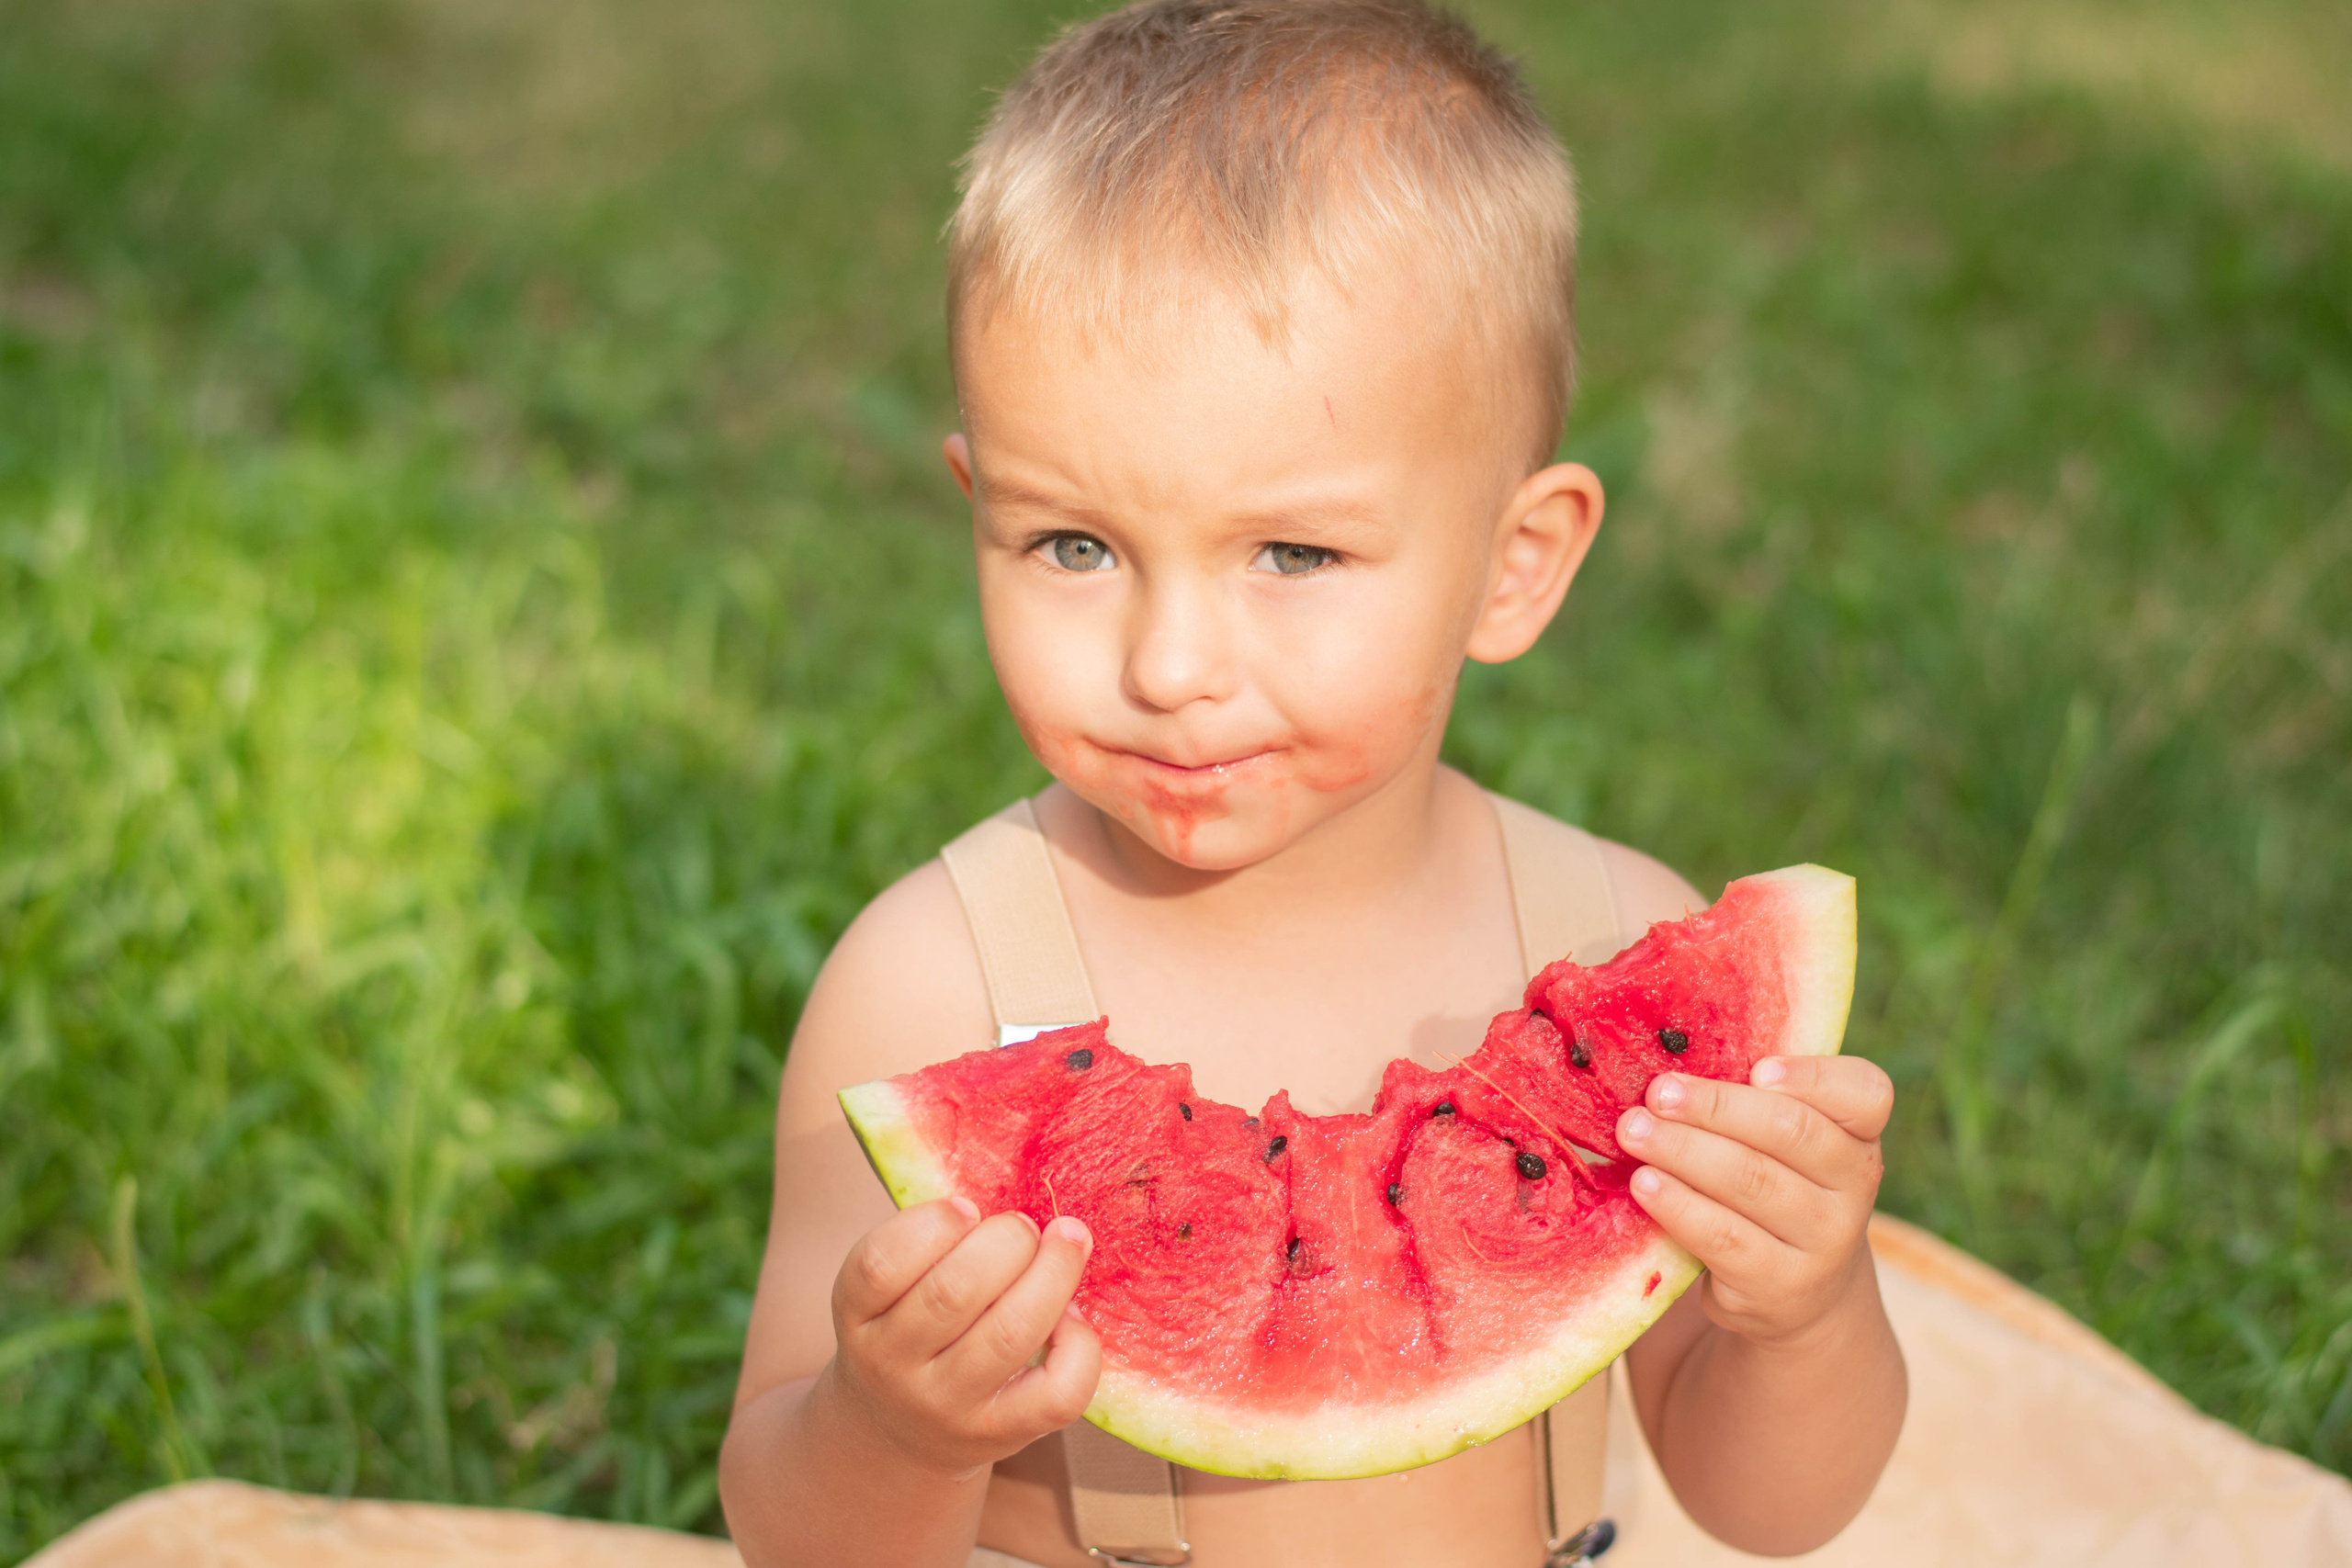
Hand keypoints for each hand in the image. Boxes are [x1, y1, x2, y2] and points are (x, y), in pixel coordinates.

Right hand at [823, 1197, 1100, 1476]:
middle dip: (1008, 1240)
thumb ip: (932, 1243)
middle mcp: (893, 1365)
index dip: (933, 1223)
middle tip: (1026, 1226)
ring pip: (1010, 1335)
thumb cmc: (908, 1330)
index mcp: (857, 1315)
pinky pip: (1056, 1392)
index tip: (969, 1207)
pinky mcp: (1001, 1435)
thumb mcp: (889, 1290)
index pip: (879, 1265)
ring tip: (1068, 1242)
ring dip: (1053, 1274)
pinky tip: (1071, 1317)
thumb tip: (1022, 1194)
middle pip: (953, 1293)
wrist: (897, 1435)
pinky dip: (1079, 1344)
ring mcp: (947, 1405)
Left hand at [1616, 1055, 1892, 1344]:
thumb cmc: (1777, 1190)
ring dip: (1683, 1150)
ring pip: (1752, 1181)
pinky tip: (1644, 1184)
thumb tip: (1673, 1068)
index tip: (1757, 1068)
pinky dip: (1678, 1204)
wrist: (1800, 1294)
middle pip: (1790, 1132)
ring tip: (1634, 1131)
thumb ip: (1753, 1104)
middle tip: (1658, 1092)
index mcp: (1860, 1135)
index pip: (1865, 1094)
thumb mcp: (1783, 1147)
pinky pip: (1724, 1236)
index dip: (1813, 1077)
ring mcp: (1825, 1241)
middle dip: (1714, 1107)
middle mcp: (1855, 1187)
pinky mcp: (1781, 1285)